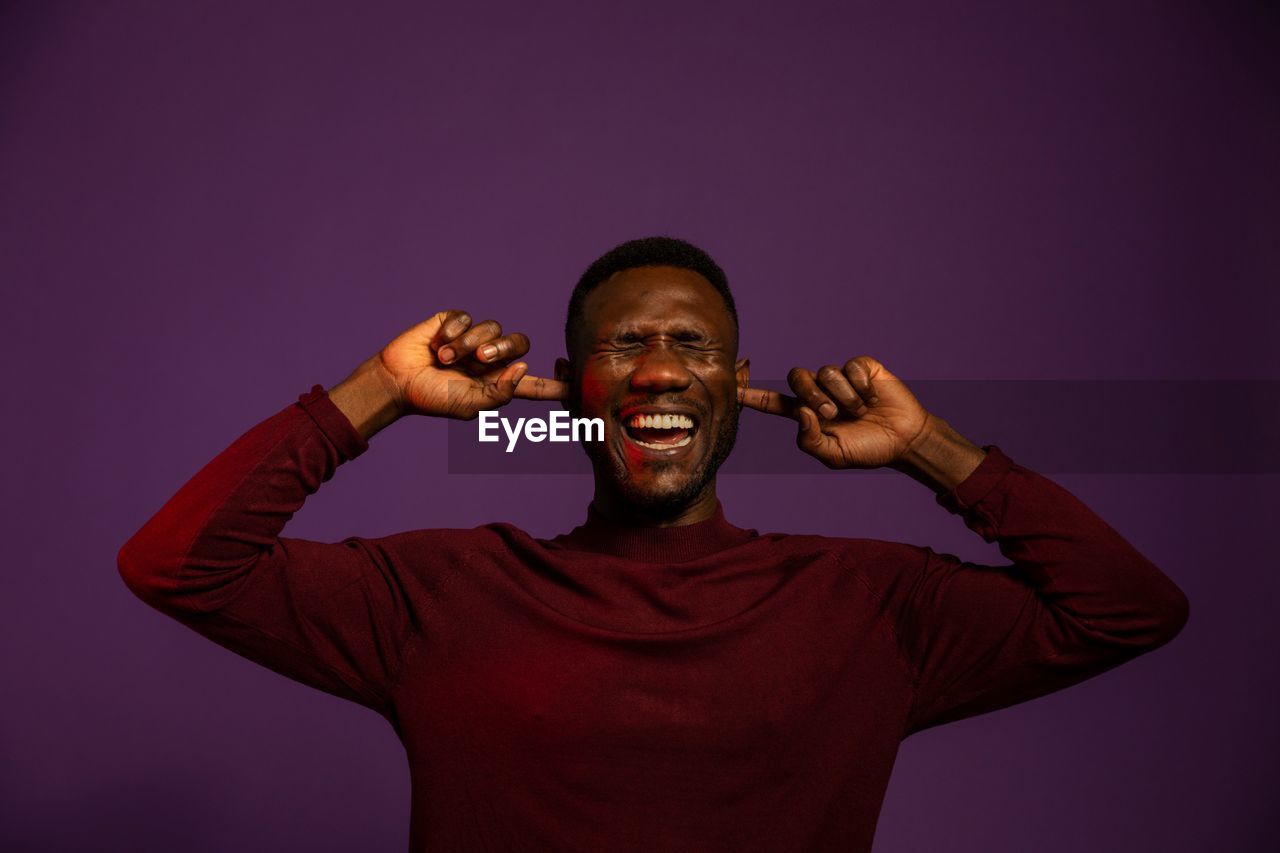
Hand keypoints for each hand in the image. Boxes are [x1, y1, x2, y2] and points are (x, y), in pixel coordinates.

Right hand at [378, 310, 566, 419]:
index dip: (560, 383)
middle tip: (479, 359)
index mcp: (500, 383)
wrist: (397, 381)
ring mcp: (474, 338)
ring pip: (493, 328)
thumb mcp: (468, 406)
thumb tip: (524, 369)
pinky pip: (467, 317)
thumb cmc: (432, 399)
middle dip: (502, 348)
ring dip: (469, 342)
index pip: (538, 384)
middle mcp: (492, 359)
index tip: (581, 379)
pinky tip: (436, 344)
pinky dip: (453, 331)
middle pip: (520, 344)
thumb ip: (499, 393)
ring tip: (445, 358)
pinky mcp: (454, 322)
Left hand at [737, 356, 931, 468]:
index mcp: (806, 414)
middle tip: (833, 414)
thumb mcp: (834, 456)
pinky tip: (873, 397)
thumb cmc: (867, 449)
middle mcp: (819, 392)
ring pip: (826, 372)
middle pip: (798, 377)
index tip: (731, 387)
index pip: (773, 402)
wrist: (904, 440)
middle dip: (813, 395)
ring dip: (843, 396)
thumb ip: (809, 441)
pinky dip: (861, 386)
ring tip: (860, 411)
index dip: (751, 395)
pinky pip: (851, 367)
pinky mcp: (861, 367)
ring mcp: (840, 377)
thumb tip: (800, 412)